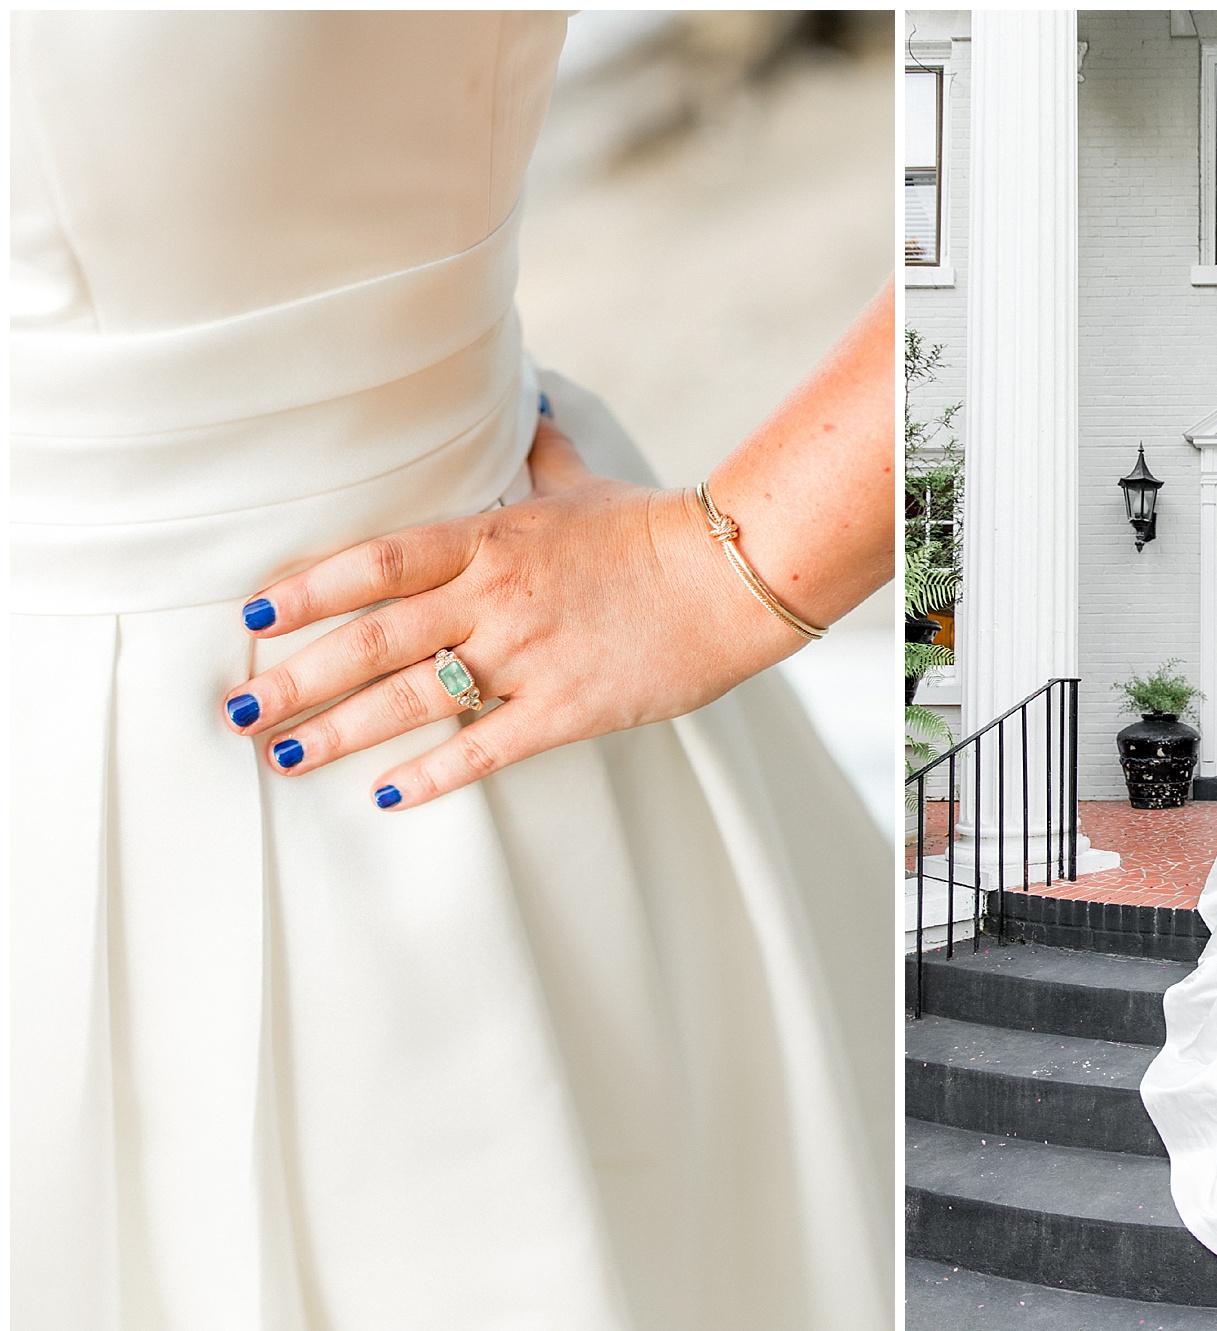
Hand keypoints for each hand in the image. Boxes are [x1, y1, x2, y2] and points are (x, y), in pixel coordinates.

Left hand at [220, 415, 802, 809]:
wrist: (733, 577)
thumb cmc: (656, 528)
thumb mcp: (585, 484)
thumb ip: (542, 454)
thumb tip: (528, 406)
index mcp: (493, 540)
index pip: (379, 562)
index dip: (310, 588)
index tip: (256, 617)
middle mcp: (496, 598)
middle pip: (375, 640)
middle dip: (298, 679)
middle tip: (239, 710)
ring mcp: (530, 656)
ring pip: (414, 699)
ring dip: (340, 733)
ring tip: (283, 758)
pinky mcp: (568, 709)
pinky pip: (486, 749)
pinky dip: (433, 775)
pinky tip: (387, 795)